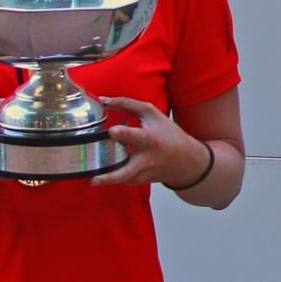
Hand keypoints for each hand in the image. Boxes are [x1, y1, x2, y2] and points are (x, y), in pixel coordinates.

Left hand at [91, 96, 205, 186]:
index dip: (123, 134)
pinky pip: (124, 180)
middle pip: (126, 172)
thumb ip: (127, 104)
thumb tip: (104, 100)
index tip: (112, 131)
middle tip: (93, 179)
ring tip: (94, 180)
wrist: (187, 159)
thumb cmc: (168, 133)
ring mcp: (143, 172)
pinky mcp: (141, 181)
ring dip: (107, 179)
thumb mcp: (151, 114)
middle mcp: (146, 158)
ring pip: (122, 180)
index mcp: (150, 139)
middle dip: (110, 176)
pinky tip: (112, 170)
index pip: (136, 136)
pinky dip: (117, 176)